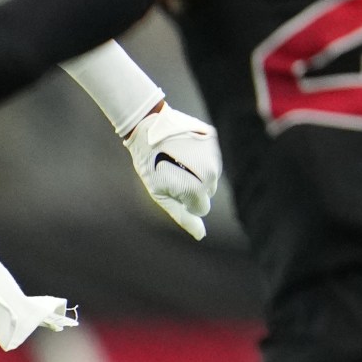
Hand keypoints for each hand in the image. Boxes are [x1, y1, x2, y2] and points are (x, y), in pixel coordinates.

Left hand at [123, 104, 221, 238]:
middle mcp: (211, 173)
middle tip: (172, 171)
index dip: (185, 201)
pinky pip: (211, 158)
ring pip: (211, 175)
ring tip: (177, 158)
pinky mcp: (213, 140)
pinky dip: (200, 156)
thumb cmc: (150, 163)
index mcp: (197, 189)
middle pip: (208, 192)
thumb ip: (182, 216)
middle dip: (193, 187)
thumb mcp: (161, 194)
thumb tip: (201, 235)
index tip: (171, 187)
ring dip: (197, 171)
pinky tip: (184, 147)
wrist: (148, 126)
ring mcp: (214, 155)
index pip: (201, 209)